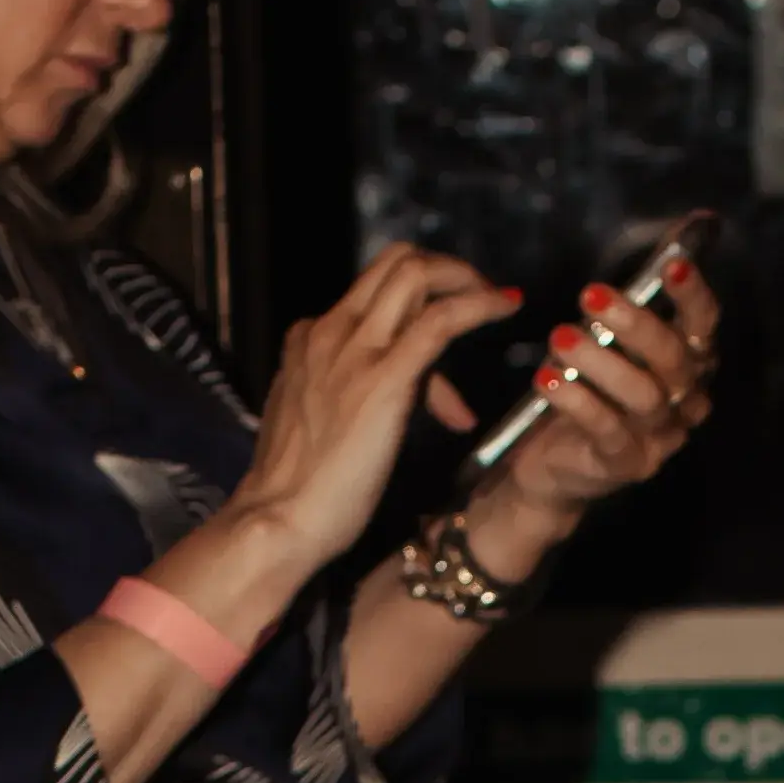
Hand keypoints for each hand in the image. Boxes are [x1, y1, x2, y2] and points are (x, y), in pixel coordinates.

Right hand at [234, 247, 519, 574]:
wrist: (277, 520)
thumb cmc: (299, 491)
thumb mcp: (314, 422)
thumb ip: (346, 394)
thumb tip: (392, 397)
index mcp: (309, 339)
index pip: (369, 295)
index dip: (414, 313)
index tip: (438, 368)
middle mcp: (329, 331)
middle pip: (394, 262)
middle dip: (445, 269)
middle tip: (479, 295)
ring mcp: (355, 350)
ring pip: (415, 274)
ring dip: (466, 279)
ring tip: (497, 301)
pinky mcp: (385, 379)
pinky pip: (441, 320)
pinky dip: (480, 304)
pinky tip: (507, 307)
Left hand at [473, 247, 718, 541]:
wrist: (554, 467)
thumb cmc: (586, 392)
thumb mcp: (605, 346)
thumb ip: (621, 315)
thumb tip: (628, 268)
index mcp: (689, 365)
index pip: (703, 326)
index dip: (693, 296)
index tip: (672, 265)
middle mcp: (684, 402)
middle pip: (673, 360)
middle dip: (634, 323)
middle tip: (590, 296)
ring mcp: (658, 438)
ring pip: (643, 395)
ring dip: (599, 361)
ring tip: (560, 338)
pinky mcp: (626, 464)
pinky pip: (607, 429)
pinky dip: (576, 401)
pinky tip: (546, 379)